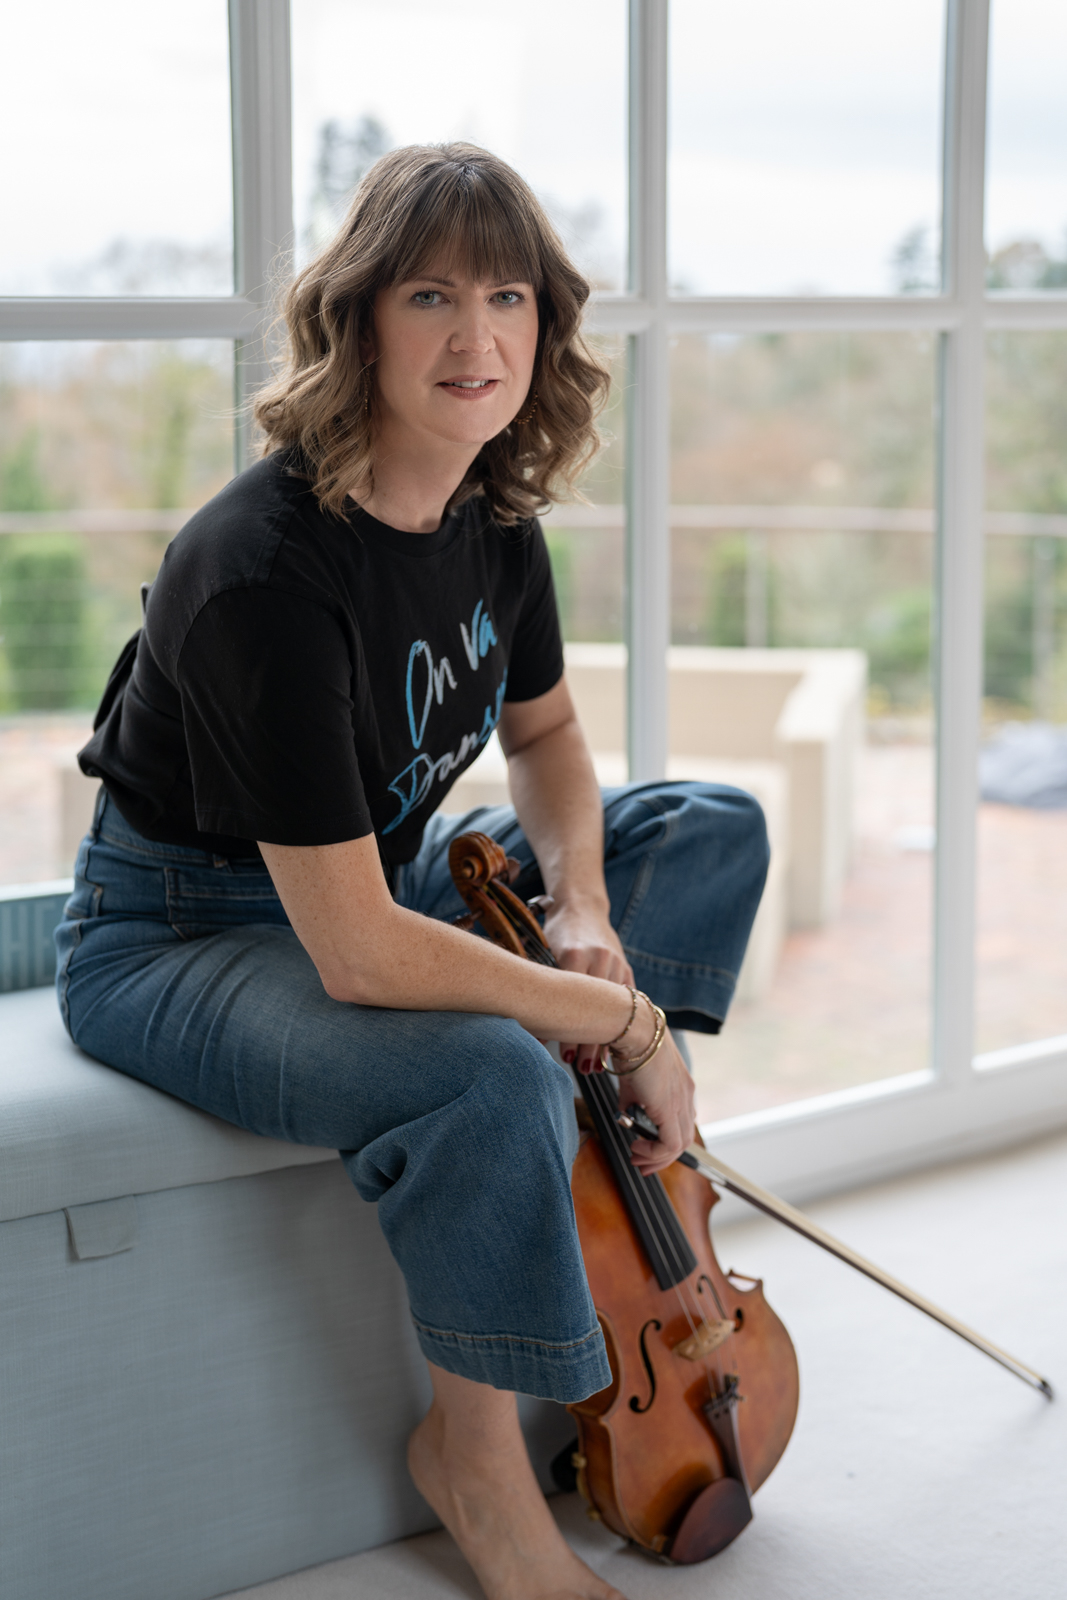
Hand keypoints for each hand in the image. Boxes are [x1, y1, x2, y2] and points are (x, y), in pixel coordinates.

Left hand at [544, 898, 633, 1073]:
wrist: (582, 907)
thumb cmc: (555, 932)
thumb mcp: (542, 952)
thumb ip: (537, 984)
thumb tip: (525, 1025)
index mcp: (574, 953)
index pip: (572, 1000)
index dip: (568, 1030)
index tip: (562, 1055)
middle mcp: (599, 958)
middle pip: (596, 1010)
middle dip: (590, 1042)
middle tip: (581, 1069)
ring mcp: (617, 963)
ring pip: (613, 1010)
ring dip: (604, 1039)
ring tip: (593, 1066)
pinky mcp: (627, 968)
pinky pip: (624, 1003)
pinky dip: (617, 1025)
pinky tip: (612, 1046)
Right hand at [618, 1034, 695, 1174]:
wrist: (633, 1030)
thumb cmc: (630, 1044)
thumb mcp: (631, 1079)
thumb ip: (631, 1100)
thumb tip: (624, 1115)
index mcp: (681, 1085)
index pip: (681, 1121)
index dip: (665, 1139)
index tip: (646, 1147)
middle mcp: (686, 1095)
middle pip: (684, 1137)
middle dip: (662, 1156)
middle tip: (643, 1163)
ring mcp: (681, 1102)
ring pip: (680, 1145)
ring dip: (658, 1158)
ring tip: (637, 1157)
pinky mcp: (670, 1108)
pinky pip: (670, 1144)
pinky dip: (654, 1153)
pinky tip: (637, 1147)